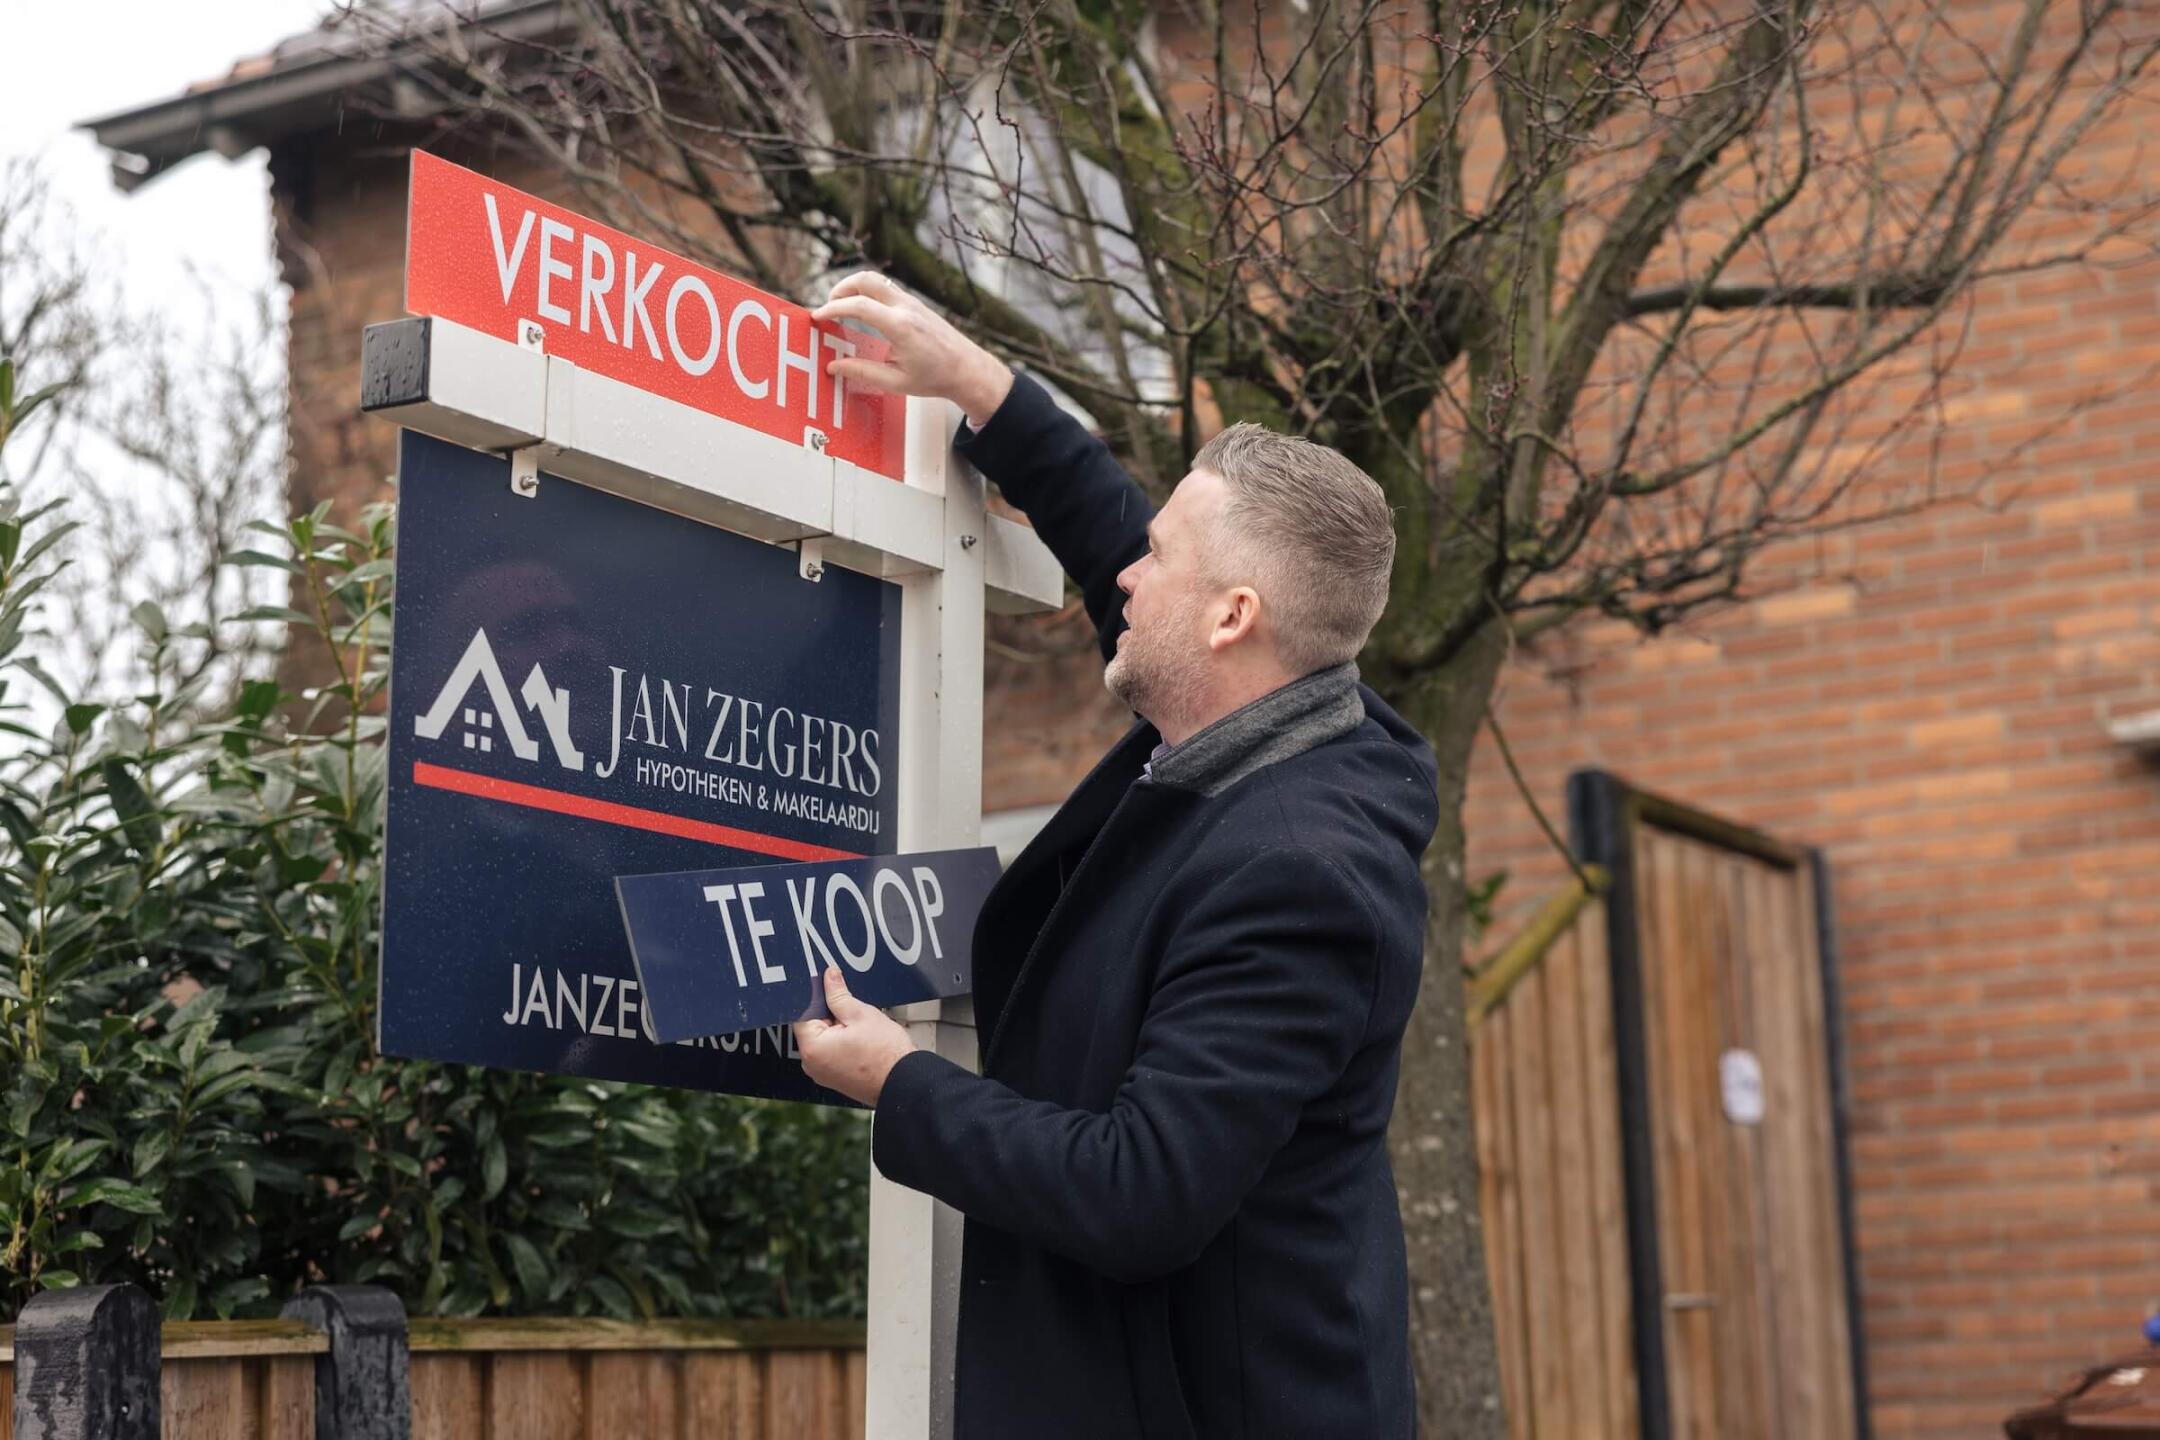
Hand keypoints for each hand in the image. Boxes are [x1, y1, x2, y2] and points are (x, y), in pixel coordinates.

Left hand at [792, 965, 917, 1106]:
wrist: (905, 1082)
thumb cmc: (886, 1055)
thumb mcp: (861, 1014)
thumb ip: (838, 994)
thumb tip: (829, 978)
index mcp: (812, 1049)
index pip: (802, 1012)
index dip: (817, 997)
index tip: (828, 988)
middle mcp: (812, 1064)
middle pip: (813, 1027)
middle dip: (830, 1014)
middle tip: (852, 1009)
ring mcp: (823, 1073)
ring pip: (824, 1039)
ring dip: (839, 1028)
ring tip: (860, 1028)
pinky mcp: (834, 1078)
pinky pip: (832, 1053)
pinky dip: (843, 1043)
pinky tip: (861, 1040)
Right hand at [814, 272, 1014, 427]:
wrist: (968, 369)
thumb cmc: (936, 378)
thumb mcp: (896, 382)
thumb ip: (862, 372)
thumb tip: (834, 366)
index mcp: (900, 326)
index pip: (859, 306)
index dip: (833, 308)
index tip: (819, 316)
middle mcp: (906, 308)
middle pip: (866, 279)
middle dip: (840, 288)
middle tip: (828, 306)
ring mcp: (912, 303)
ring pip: (876, 280)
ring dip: (854, 287)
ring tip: (842, 307)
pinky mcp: (915, 304)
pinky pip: (886, 288)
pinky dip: (868, 292)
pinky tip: (862, 310)